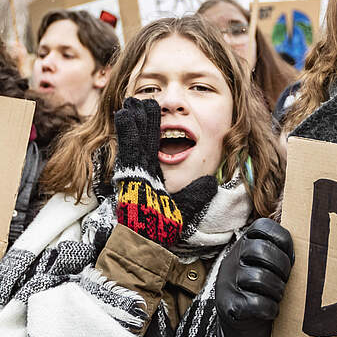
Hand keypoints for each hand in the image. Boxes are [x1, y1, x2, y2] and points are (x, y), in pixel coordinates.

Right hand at [112, 98, 216, 245]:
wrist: (149, 236)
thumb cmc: (166, 226)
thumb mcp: (189, 206)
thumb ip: (199, 194)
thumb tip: (211, 184)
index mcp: (157, 175)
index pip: (159, 148)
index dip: (159, 132)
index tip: (162, 118)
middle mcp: (145, 169)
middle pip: (146, 137)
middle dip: (145, 119)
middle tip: (144, 100)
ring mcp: (136, 167)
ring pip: (136, 136)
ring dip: (135, 118)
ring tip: (134, 99)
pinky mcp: (129, 169)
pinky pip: (128, 145)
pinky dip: (126, 129)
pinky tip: (124, 112)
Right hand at [214, 218, 293, 336]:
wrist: (240, 328)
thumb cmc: (262, 292)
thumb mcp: (266, 266)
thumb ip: (281, 252)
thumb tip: (313, 248)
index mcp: (244, 245)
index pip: (263, 226)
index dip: (283, 239)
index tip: (290, 256)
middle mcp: (232, 259)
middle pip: (261, 250)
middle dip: (282, 267)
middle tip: (285, 281)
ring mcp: (228, 282)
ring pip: (260, 277)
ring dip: (277, 290)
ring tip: (278, 297)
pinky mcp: (230, 306)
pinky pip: (257, 303)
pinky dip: (270, 309)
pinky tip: (270, 311)